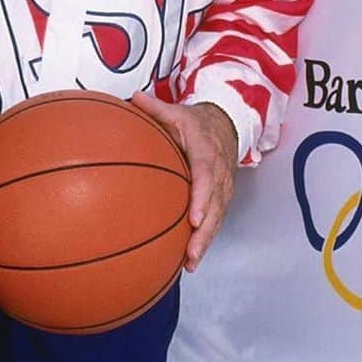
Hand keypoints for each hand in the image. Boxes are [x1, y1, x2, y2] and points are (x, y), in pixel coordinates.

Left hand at [131, 93, 238, 271]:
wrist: (228, 124)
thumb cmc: (198, 123)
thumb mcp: (178, 113)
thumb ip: (156, 108)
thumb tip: (133, 99)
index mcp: (207, 150)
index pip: (206, 175)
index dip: (202, 197)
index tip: (194, 217)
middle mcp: (219, 171)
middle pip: (216, 204)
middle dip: (205, 230)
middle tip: (191, 252)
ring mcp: (224, 186)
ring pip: (219, 216)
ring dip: (207, 240)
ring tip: (191, 262)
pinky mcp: (223, 197)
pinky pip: (217, 219)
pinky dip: (207, 239)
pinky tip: (192, 259)